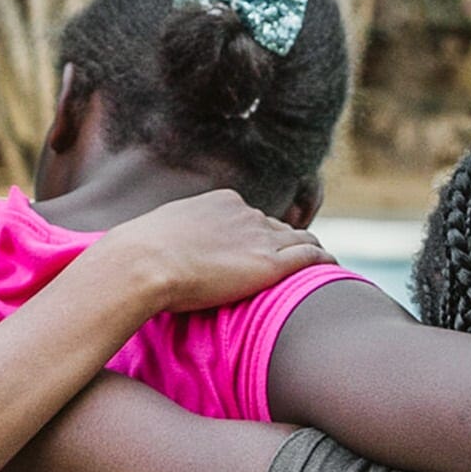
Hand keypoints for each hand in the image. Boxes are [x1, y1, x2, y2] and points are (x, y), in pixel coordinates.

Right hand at [94, 189, 335, 315]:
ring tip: (320, 264)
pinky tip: (334, 269)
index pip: (250, 217)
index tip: (260, 248)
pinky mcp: (270, 263)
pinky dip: (325, 261)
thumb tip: (155, 252)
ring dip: (311, 250)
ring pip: (301, 239)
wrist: (141, 264)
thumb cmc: (136, 256)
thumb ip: (172, 238)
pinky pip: (311, 256)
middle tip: (297, 260)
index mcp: (221, 202)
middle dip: (286, 241)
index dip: (258, 234)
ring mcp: (260, 237)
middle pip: (278, 227)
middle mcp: (246, 214)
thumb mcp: (156, 234)